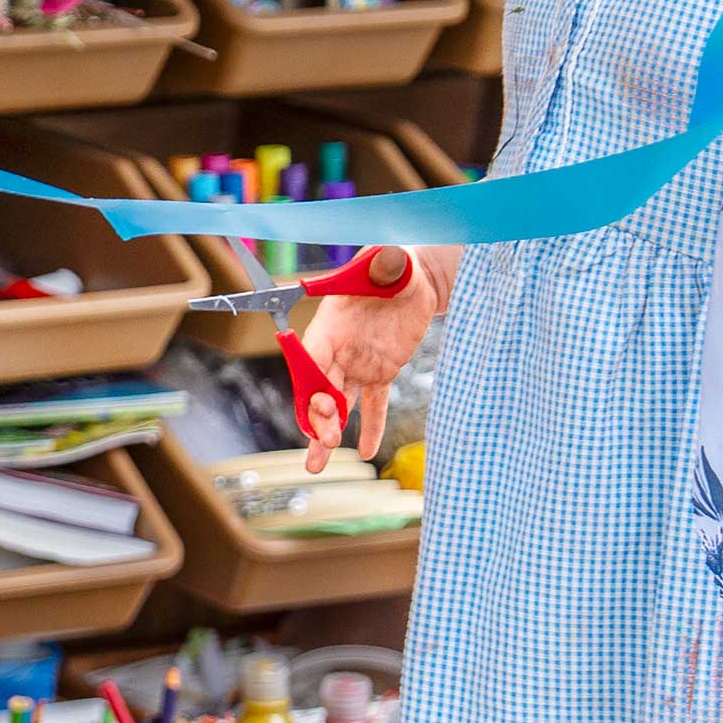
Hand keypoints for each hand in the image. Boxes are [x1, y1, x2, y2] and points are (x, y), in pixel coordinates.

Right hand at [293, 246, 437, 474]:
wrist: (412, 277)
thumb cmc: (393, 264)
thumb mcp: (389, 261)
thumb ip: (384, 263)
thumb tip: (387, 259)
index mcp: (331, 323)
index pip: (312, 359)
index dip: (310, 385)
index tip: (317, 408)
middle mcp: (338, 348)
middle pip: (319, 388)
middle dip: (318, 418)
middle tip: (324, 443)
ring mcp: (358, 363)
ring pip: (338, 403)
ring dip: (327, 432)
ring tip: (318, 463)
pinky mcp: (381, 372)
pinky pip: (373, 404)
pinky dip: (370, 427)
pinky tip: (365, 451)